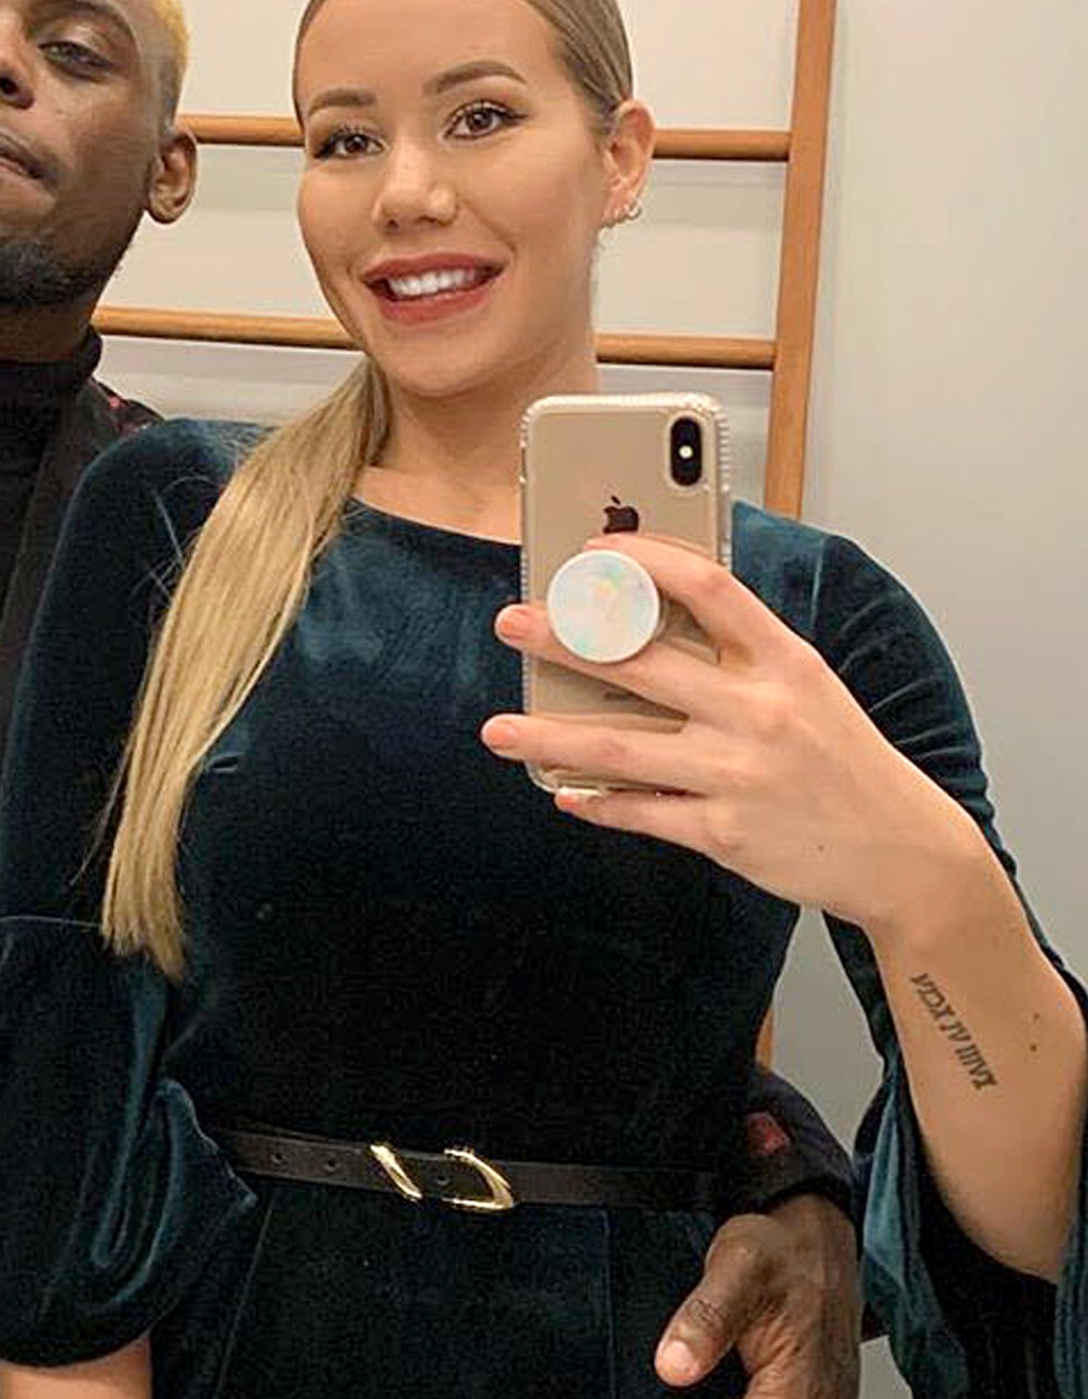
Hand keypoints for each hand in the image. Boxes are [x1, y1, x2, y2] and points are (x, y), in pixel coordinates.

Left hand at [482, 533, 975, 932]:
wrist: (901, 849)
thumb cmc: (840, 758)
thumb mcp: (808, 688)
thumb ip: (738, 657)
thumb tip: (647, 622)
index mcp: (784, 661)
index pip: (709, 587)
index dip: (646, 560)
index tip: (594, 549)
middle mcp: (759, 711)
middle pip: (641, 660)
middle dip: (564, 637)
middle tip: (511, 621)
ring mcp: (737, 773)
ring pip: (619, 749)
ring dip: (547, 737)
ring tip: (497, 729)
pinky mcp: (723, 833)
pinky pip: (638, 813)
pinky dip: (594, 804)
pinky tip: (561, 793)